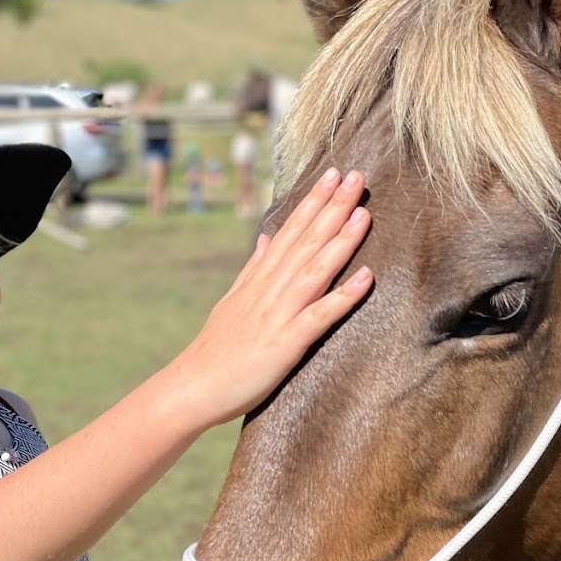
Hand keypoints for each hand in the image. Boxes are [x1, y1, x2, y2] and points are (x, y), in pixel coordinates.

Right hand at [181, 167, 372, 425]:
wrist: (193, 387)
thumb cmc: (216, 349)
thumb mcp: (232, 300)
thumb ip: (253, 268)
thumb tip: (266, 239)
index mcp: (259, 279)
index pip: (290, 231)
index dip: (312, 201)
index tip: (332, 174)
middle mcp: (269, 289)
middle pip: (306, 241)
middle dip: (332, 207)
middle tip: (355, 176)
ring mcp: (278, 314)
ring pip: (315, 270)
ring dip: (341, 241)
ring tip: (364, 213)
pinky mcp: (285, 343)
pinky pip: (319, 316)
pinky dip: (343, 296)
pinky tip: (367, 278)